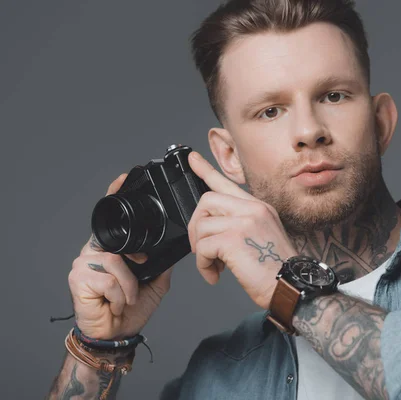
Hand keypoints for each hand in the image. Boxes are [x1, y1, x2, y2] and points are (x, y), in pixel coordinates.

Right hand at [68, 174, 173, 339]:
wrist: (117, 333)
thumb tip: (176, 245)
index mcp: (112, 248)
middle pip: (115, 240)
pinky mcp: (78, 279)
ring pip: (116, 261)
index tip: (123, 178)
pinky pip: (108, 278)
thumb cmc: (132, 307)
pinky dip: (120, 293)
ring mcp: (83, 264)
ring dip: (130, 285)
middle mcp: (94, 252)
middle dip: (132, 260)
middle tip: (140, 271)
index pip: (112, 220)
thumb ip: (161, 260)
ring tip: (128, 296)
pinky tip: (116, 302)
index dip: (115, 197)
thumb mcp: (156, 279)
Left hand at [187, 152, 297, 309]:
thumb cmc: (277, 270)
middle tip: (201, 248)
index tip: (192, 159)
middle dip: (195, 226)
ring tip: (214, 266)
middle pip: (206, 201)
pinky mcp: (233, 239)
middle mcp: (253, 209)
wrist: (291, 286)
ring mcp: (243, 222)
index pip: (227, 183)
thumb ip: (241, 225)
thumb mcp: (262, 237)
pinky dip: (203, 265)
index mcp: (259, 207)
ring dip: (200, 252)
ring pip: (201, 226)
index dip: (206, 169)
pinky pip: (202, 247)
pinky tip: (214, 274)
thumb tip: (214, 229)